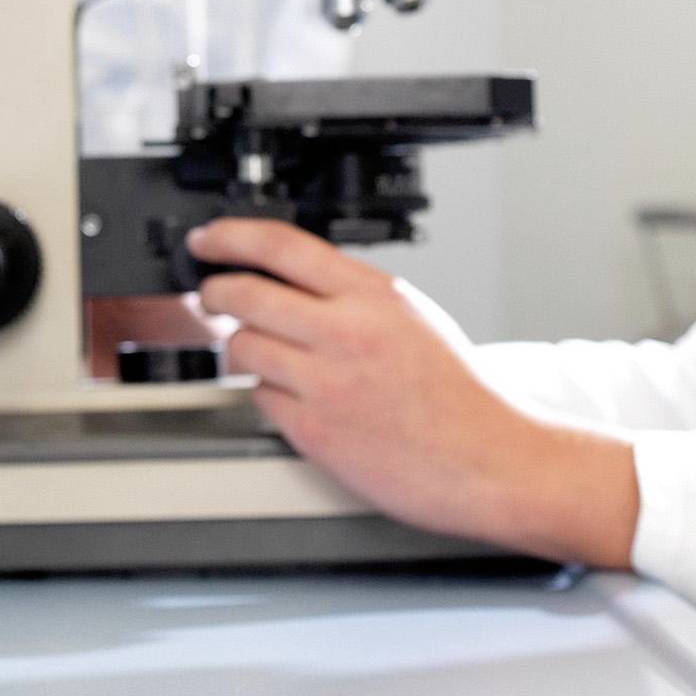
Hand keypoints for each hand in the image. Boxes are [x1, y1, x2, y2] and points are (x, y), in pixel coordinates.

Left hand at [189, 218, 641, 567]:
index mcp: (374, 295)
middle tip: (209, 296)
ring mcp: (327, 384)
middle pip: (243, 295)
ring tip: (259, 353)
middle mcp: (346, 332)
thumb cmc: (459, 394)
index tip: (206, 240)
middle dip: (214, 294)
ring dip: (240, 349)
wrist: (489, 459)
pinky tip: (294, 396)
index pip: (280, 245)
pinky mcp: (315, 432)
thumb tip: (293, 279)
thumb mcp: (413, 316)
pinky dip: (268, 395)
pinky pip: (261, 399)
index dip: (229, 236)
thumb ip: (354, 295)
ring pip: (242, 349)